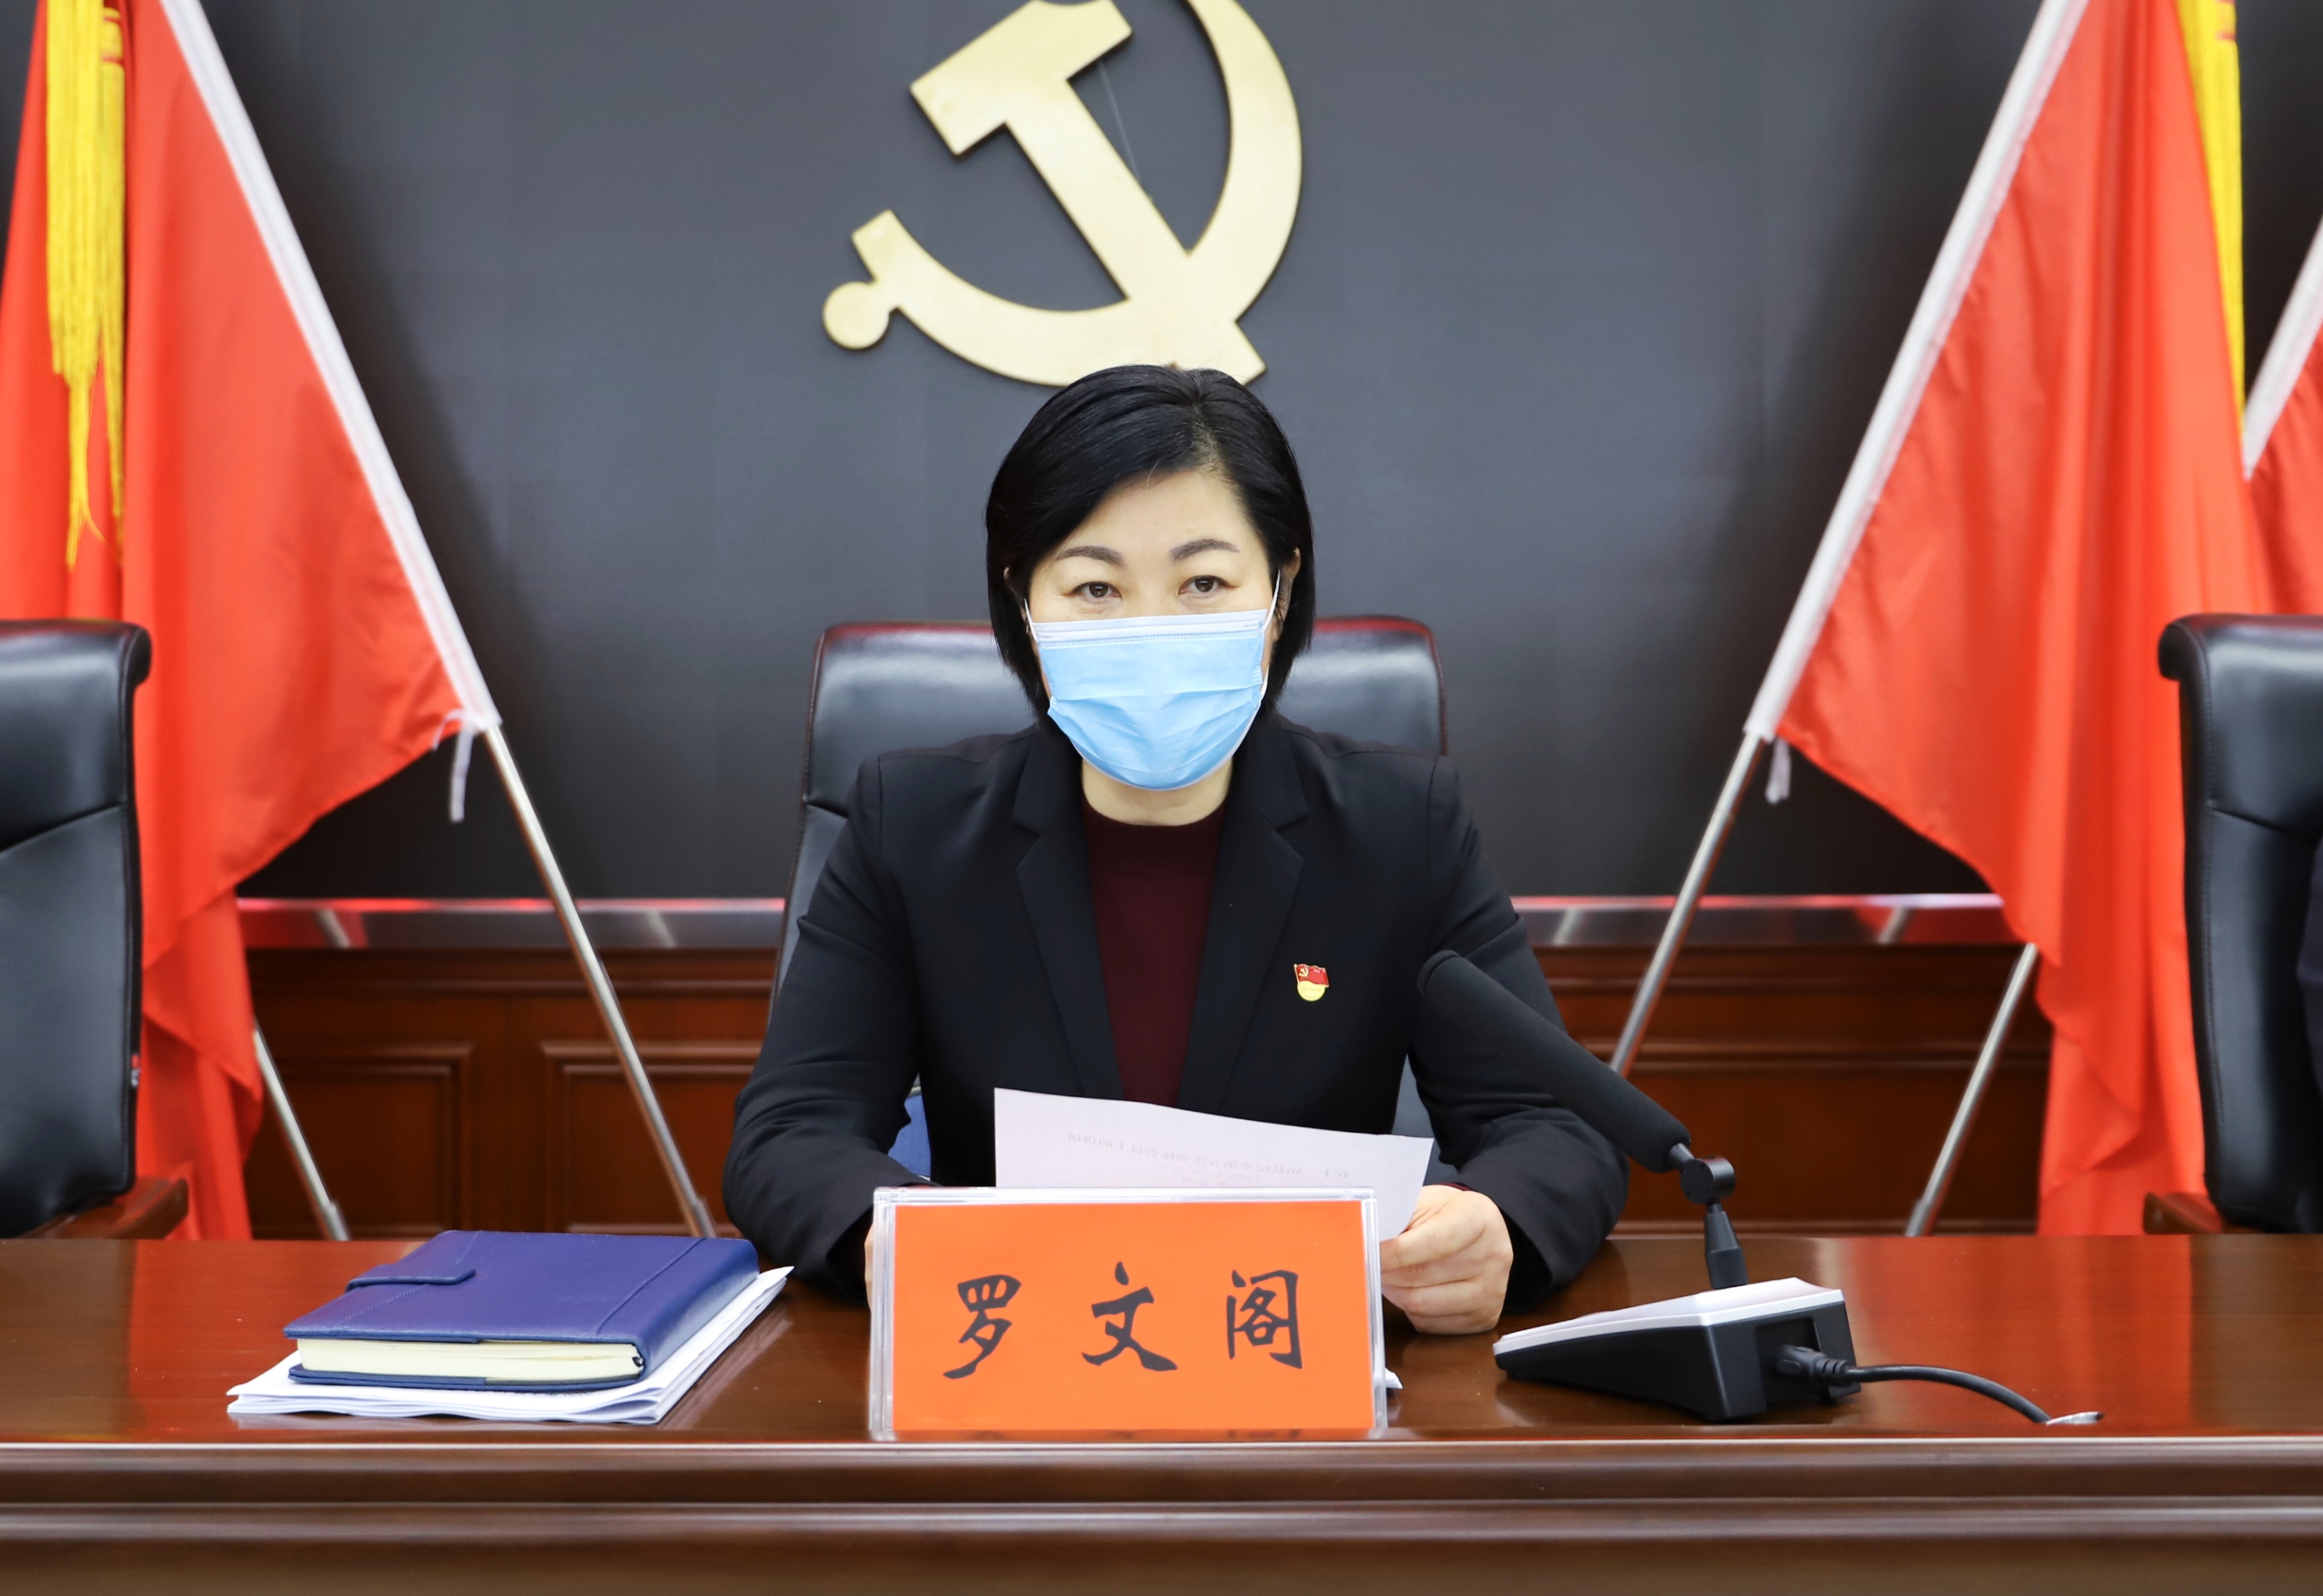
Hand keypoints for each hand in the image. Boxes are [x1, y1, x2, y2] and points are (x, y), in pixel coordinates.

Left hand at [1379, 1185, 1512, 1334]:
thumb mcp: (1424, 1203)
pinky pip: (1428, 1323)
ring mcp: (1492, 1291)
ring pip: (1421, 1304)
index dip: (1395, 1252)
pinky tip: (1411, 1290)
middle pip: (1422, 1276)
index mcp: (1479, 1217)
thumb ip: (1398, 1221)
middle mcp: (1493, 1255)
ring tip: (1389, 1276)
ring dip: (1394, 1292)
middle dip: (1386, 1272)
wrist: (1478, 1234)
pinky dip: (1410, 1310)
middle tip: (1370, 1264)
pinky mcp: (1483, 1318)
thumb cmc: (1444, 1216)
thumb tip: (1366, 1246)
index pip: (1435, 1242)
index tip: (1368, 1253)